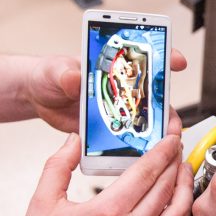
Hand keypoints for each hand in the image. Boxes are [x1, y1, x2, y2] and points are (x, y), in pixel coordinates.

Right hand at [2, 133, 192, 215]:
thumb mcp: (41, 203)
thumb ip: (59, 165)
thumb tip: (74, 140)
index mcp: (107, 213)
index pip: (147, 171)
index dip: (163, 148)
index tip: (170, 134)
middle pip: (166, 186)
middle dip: (175, 159)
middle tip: (176, 143)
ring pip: (178, 210)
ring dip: (184, 184)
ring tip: (182, 167)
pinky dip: (178, 211)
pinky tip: (174, 200)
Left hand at [26, 50, 187, 132]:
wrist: (38, 97)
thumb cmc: (49, 75)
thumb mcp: (56, 70)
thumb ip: (66, 74)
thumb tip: (75, 78)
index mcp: (114, 67)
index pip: (147, 58)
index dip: (166, 57)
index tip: (178, 61)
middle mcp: (122, 88)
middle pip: (155, 97)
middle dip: (167, 110)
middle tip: (170, 123)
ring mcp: (119, 109)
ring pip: (147, 121)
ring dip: (157, 133)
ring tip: (159, 146)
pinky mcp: (110, 128)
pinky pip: (128, 138)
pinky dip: (137, 148)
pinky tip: (138, 157)